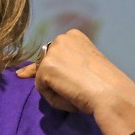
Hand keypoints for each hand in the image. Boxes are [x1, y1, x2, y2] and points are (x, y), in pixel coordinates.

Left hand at [16, 30, 134, 128]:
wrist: (111, 93)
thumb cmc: (104, 84)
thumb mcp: (82, 67)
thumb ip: (63, 66)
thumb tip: (23, 72)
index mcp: (74, 36)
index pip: (52, 53)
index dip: (55, 69)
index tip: (67, 77)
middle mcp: (61, 38)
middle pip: (45, 65)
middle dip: (54, 79)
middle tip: (75, 88)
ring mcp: (52, 52)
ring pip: (42, 78)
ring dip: (56, 90)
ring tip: (77, 93)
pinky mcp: (46, 68)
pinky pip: (41, 89)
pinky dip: (54, 98)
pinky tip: (70, 96)